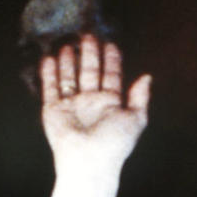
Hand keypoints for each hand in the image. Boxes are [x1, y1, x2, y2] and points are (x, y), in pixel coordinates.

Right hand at [41, 34, 150, 196]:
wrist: (88, 160)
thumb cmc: (114, 142)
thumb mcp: (135, 119)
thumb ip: (140, 98)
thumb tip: (147, 77)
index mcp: (111, 105)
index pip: (111, 77)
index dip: (112, 61)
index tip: (111, 44)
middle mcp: (91, 103)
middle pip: (90, 74)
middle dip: (90, 55)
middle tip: (89, 36)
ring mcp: (72, 106)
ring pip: (69, 78)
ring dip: (69, 62)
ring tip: (69, 44)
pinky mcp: (54, 110)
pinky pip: (51, 88)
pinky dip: (49, 74)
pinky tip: (49, 58)